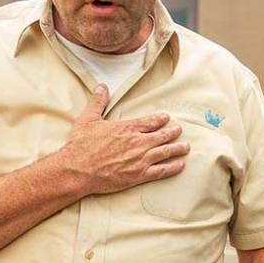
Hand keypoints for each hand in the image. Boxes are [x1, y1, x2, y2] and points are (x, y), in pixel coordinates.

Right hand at [60, 84, 189, 195]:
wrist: (77, 170)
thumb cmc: (81, 145)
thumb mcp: (88, 119)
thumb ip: (97, 102)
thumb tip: (101, 87)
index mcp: (127, 128)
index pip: (151, 121)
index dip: (161, 119)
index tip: (167, 118)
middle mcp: (138, 142)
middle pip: (162, 136)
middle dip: (173, 132)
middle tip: (179, 130)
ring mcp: (141, 159)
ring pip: (166, 152)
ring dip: (178, 149)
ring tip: (186, 147)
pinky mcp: (139, 175)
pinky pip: (162, 171)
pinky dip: (173, 167)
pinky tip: (180, 165)